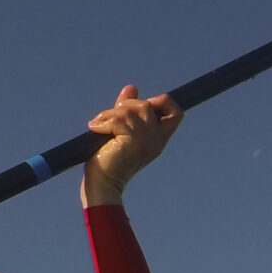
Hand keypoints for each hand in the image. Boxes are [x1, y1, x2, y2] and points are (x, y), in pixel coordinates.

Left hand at [82, 83, 181, 207]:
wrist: (103, 185)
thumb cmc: (110, 161)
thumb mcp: (121, 130)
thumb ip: (128, 109)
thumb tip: (132, 87)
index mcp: (158, 138)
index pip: (176, 113)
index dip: (162, 101)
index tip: (141, 106)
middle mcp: (156, 140)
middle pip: (147, 105)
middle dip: (125, 105)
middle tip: (110, 118)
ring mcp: (146, 141)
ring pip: (130, 111)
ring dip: (109, 114)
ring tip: (98, 125)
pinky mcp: (132, 141)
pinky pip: (117, 119)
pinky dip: (102, 121)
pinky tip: (94, 129)